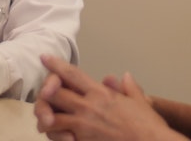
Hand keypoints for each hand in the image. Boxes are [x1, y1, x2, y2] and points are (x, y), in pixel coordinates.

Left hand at [34, 54, 180, 140]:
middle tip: (43, 94)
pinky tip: (58, 137)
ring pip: (52, 118)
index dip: (56, 65)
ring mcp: (83, 126)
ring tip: (45, 120)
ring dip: (46, 118)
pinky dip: (56, 137)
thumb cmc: (147, 126)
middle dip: (45, 92)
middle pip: (55, 93)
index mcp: (101, 93)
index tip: (44, 58)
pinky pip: (60, 138)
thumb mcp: (140, 102)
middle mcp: (88, 106)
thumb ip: (129, 88)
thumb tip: (125, 76)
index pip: (72, 74)